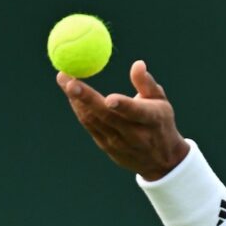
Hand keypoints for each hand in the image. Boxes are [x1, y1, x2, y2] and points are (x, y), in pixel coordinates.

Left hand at [57, 60, 190, 180]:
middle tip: (69, 79)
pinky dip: (80, 110)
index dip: (122, 106)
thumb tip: (137, 64)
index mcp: (152, 120)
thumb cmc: (161, 123)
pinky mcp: (106, 147)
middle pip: (106, 116)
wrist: (161, 162)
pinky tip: (72, 95)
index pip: (136, 113)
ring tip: (63, 79)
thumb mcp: (162, 102)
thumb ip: (147, 83)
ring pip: (93, 121)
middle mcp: (134, 134)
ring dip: (76, 101)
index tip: (108, 97)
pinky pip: (90, 126)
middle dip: (85, 97)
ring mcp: (118, 143)